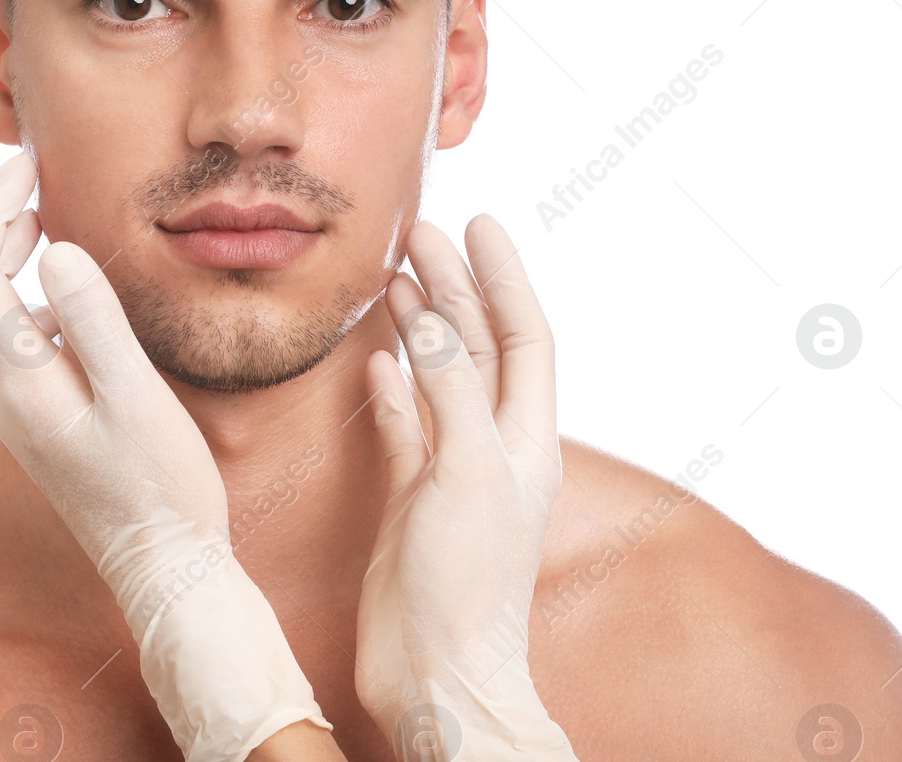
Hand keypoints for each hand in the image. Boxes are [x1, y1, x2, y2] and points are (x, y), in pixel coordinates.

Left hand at [0, 148, 331, 761]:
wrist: (163, 570)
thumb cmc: (160, 487)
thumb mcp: (138, 398)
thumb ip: (97, 321)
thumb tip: (56, 249)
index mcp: (22, 378)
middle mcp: (5, 390)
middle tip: (27, 168)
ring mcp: (17, 407)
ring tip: (36, 214)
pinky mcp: (37, 419)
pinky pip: (2, 339)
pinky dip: (16, 293)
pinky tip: (61, 294)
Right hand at [355, 215, 577, 760]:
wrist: (438, 674)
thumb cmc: (469, 586)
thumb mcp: (467, 472)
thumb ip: (449, 393)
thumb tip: (425, 324)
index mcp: (525, 439)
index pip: (523, 336)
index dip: (505, 278)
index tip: (480, 226)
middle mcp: (492, 447)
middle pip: (476, 347)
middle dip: (453, 288)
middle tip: (420, 236)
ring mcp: (450, 472)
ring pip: (438, 379)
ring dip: (420, 327)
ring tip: (394, 281)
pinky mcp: (411, 499)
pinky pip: (403, 426)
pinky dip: (391, 388)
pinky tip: (376, 361)